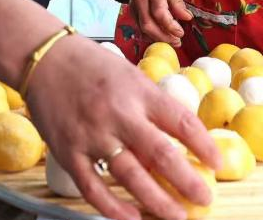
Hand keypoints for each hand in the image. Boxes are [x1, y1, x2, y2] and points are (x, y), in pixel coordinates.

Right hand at [27, 34, 220, 219]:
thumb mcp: (131, 75)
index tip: (217, 163)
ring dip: (157, 201)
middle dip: (187, 181)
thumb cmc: (92, 65)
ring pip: (131, 176)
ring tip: (177, 216)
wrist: (44, 58)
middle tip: (204, 199)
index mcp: (139, 92)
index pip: (182, 122)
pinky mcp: (68, 152)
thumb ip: (152, 106)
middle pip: (161, 155)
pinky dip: (114, 208)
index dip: (204, 146)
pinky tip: (133, 219)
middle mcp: (118, 114)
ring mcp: (92, 136)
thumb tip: (179, 141)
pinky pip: (93, 187)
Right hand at [128, 0, 191, 45]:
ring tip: (172, 41)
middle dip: (163, 37)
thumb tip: (187, 18)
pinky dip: (150, 36)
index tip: (181, 32)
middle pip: (148, 24)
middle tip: (177, 41)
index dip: (170, 26)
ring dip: (157, 39)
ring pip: (142, 28)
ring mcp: (133, 6)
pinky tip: (161, 37)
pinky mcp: (132, 11)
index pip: (159, 13)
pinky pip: (139, 28)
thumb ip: (178, 3)